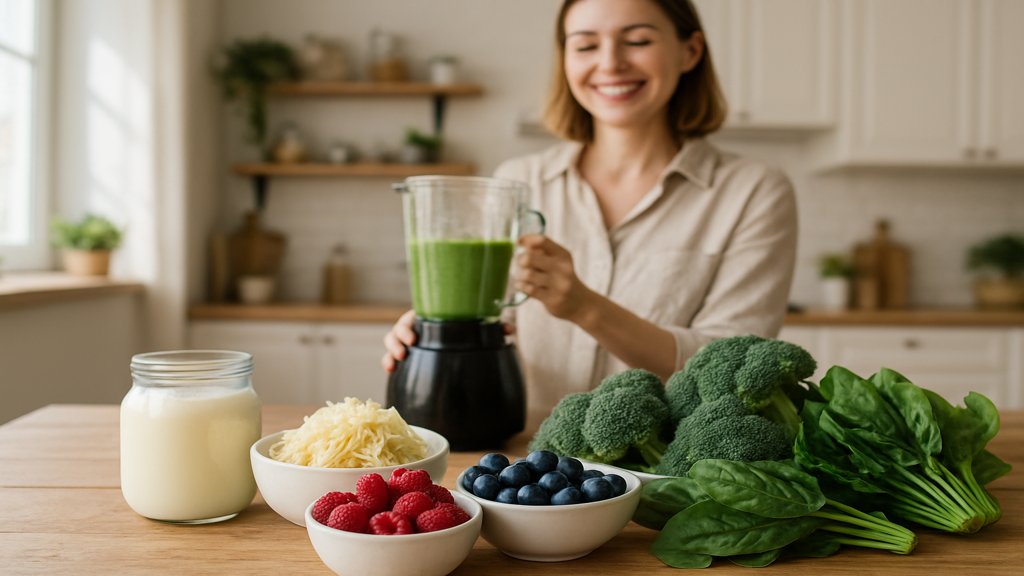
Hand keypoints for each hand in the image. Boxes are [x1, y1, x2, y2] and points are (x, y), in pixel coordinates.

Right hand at [381, 310, 516, 372]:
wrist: (455, 336)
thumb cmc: (462, 327)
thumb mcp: (472, 325)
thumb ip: (490, 327)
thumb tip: (509, 330)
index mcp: (427, 317)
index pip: (411, 318)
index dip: (408, 327)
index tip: (414, 339)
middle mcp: (414, 328)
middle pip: (397, 329)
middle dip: (398, 340)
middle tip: (407, 349)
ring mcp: (407, 341)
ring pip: (391, 342)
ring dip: (390, 351)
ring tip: (397, 362)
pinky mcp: (406, 355)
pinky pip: (391, 357)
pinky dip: (388, 362)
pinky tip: (391, 371)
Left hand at [514, 234, 592, 321]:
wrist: (579, 303)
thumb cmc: (561, 278)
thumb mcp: (558, 261)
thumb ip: (541, 251)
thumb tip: (521, 241)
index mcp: (563, 255)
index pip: (542, 240)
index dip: (527, 239)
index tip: (519, 243)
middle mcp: (562, 268)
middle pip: (530, 257)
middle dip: (520, 260)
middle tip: (520, 264)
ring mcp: (558, 284)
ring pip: (527, 274)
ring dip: (520, 275)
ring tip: (523, 277)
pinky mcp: (552, 299)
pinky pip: (529, 289)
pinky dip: (521, 286)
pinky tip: (523, 286)